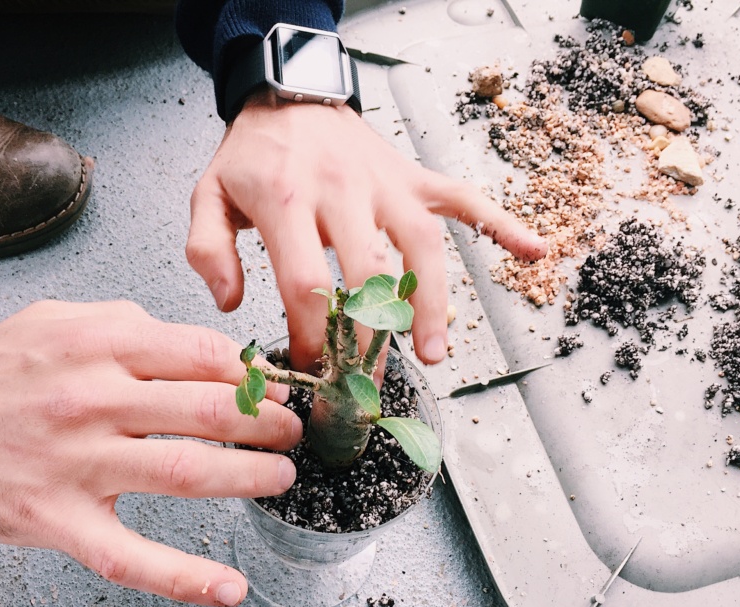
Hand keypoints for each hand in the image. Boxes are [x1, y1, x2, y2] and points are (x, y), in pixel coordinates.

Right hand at [0, 300, 300, 606]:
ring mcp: (77, 464)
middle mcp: (93, 400)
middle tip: (292, 431)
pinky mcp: (59, 522)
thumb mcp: (55, 320)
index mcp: (99, 345)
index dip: (254, 374)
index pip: (203, 354)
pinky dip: (184, 578)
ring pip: (186, 473)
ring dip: (249, 478)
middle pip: (207, 412)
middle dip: (266, 423)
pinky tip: (230, 589)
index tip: (274, 387)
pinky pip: (130, 558)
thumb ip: (126, 323)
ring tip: (281, 478)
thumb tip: (196, 345)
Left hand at [185, 92, 547, 371]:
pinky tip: (531, 250)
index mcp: (288, 201)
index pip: (305, 282)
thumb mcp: (209, 195)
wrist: (289, 94)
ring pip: (422, 246)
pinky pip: (464, 199)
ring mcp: (386, 185)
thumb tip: (231, 304)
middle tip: (371, 380)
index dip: (310, 334)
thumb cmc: (254, 154)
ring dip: (432, 302)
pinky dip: (501, 224)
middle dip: (372, 334)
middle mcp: (344, 192)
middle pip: (369, 273)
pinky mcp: (412, 179)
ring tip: (434, 351)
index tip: (312, 368)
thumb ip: (208, 251)